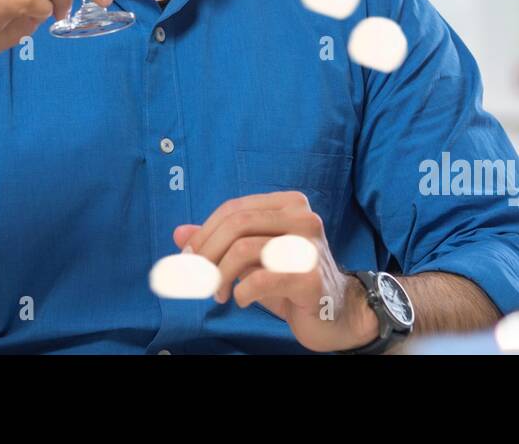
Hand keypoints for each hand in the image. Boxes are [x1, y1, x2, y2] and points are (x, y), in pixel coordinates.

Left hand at [173, 191, 380, 351]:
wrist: (338, 313)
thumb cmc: (292, 281)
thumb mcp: (254, 257)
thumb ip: (220, 242)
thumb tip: (180, 234)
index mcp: (289, 204)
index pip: (234, 209)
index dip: (205, 232)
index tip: (188, 257)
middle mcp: (303, 218)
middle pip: (237, 224)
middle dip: (207, 253)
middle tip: (197, 279)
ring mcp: (310, 246)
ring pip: (244, 249)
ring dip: (219, 275)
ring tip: (218, 293)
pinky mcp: (311, 277)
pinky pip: (260, 278)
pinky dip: (241, 290)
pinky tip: (241, 299)